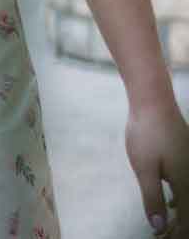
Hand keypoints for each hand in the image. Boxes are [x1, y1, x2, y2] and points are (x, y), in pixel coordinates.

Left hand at [127, 98, 188, 234]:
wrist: (153, 102)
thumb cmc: (147, 134)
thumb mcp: (144, 169)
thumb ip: (152, 198)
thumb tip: (159, 226)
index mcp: (187, 183)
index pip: (188, 220)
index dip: (179, 233)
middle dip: (180, 227)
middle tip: (163, 237)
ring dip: (181, 215)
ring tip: (166, 226)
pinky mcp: (188, 159)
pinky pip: (188, 187)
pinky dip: (181, 200)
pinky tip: (172, 204)